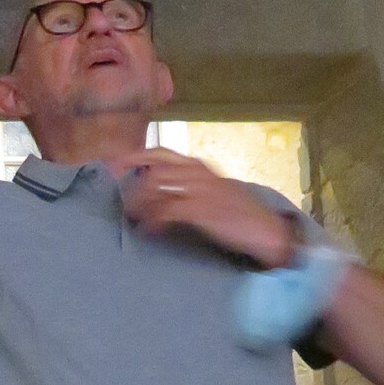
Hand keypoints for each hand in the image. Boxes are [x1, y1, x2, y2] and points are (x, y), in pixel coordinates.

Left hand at [120, 153, 295, 265]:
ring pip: (158, 187)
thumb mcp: (215, 191)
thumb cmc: (241, 214)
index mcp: (200, 166)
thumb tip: (162, 190)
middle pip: (154, 170)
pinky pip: (168, 211)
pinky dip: (153, 221)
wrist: (267, 230)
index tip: (116, 164)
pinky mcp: (203, 210)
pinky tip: (148, 230)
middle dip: (132, 183)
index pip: (161, 153)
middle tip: (119, 197)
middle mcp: (199, 173)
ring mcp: (201, 190)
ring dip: (140, 202)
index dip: (135, 156)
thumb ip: (191, 186)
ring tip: (132, 216)